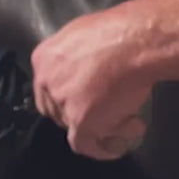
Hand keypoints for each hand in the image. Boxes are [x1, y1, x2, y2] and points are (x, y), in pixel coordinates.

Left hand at [30, 4, 152, 160]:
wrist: (134, 42)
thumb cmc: (117, 30)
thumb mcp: (82, 34)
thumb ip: (74, 55)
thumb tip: (84, 66)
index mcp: (43, 58)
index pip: (46, 88)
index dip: (65, 97)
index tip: (85, 99)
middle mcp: (47, 82)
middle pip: (55, 109)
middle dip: (79, 113)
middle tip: (105, 112)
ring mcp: (63, 104)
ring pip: (72, 127)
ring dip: (98, 126)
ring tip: (126, 120)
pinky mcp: (81, 122)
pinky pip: (85, 145)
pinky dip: (104, 147)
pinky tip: (126, 134)